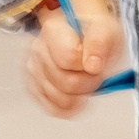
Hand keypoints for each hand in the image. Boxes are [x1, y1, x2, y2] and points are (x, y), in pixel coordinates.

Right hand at [27, 0, 123, 117]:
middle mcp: (38, 49)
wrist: (82, 35)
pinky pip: (53, 108)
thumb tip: (93, 66)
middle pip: (66, 83)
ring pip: (60, 99)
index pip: (68, 58)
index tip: (95, 59)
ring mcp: (33, 69)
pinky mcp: (33, 87)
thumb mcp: (106, 29)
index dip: (89, 64)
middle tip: (93, 72)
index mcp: (52, 29)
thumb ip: (100, 43)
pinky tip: (76, 94)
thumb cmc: (92, 32)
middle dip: (88, 83)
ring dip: (80, 95)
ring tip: (83, 79)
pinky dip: (70, 106)